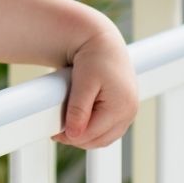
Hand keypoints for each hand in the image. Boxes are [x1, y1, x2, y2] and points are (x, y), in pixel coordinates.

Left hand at [52, 28, 138, 148]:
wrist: (103, 43)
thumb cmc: (93, 58)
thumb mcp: (83, 83)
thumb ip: (78, 110)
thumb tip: (73, 135)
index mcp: (121, 107)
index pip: (93, 134)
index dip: (72, 137)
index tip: (54, 135)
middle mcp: (129, 112)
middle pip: (100, 139)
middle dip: (78, 139)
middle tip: (56, 134)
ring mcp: (129, 112)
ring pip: (106, 137)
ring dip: (86, 137)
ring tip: (65, 130)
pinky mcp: (125, 109)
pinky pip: (109, 129)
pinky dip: (95, 130)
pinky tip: (79, 125)